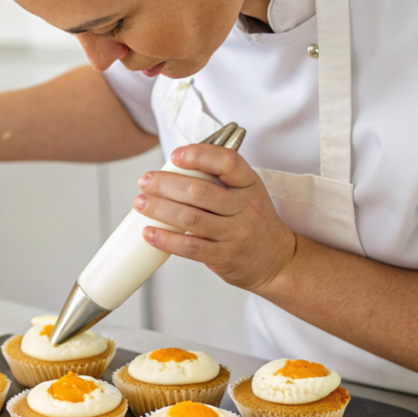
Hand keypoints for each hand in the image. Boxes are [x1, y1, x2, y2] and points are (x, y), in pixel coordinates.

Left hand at [133, 144, 296, 291]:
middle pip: (199, 191)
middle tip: (145, 181)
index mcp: (249, 185)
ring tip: (140, 203)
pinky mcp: (224, 256)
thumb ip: (217, 181)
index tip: (175, 155)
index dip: (199, 155)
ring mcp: (236, 233)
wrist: (277, 261)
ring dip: (159, 209)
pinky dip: (165, 239)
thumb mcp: (246, 194)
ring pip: (190, 218)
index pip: (227, 162)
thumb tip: (171, 171)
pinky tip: (149, 233)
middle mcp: (245, 207)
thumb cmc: (253, 222)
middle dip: (165, 184)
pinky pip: (190, 247)